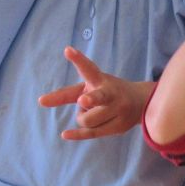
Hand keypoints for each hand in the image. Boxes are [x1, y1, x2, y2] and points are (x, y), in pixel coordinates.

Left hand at [38, 47, 152, 139]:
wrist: (142, 102)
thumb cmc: (108, 92)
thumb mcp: (91, 86)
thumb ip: (66, 93)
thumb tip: (42, 101)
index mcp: (102, 80)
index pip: (89, 69)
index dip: (78, 60)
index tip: (67, 50)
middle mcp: (112, 93)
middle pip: (98, 98)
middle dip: (92, 99)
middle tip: (84, 100)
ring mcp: (118, 110)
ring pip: (87, 120)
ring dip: (83, 118)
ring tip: (95, 113)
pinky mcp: (119, 126)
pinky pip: (93, 133)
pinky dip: (77, 134)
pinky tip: (65, 134)